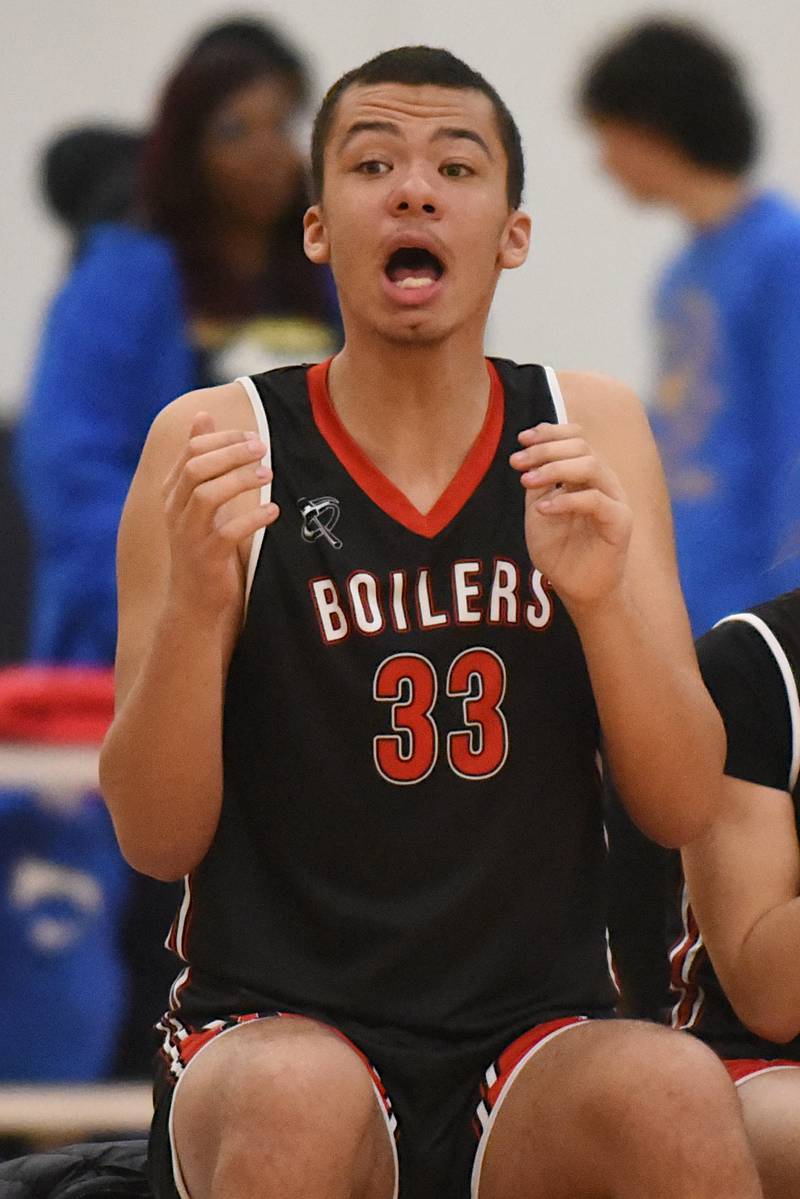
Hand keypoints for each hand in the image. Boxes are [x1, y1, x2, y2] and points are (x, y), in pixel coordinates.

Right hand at [162, 413, 278, 621]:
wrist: (195, 600)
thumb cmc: (203, 542)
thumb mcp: (200, 498)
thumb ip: (201, 460)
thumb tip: (202, 415)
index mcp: (173, 492)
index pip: (191, 452)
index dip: (223, 439)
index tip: (252, 437)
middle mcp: (175, 511)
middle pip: (196, 468)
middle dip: (232, 453)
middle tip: (262, 448)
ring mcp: (189, 535)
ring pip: (206, 495)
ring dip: (240, 480)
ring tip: (268, 474)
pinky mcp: (206, 558)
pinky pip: (228, 532)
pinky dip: (253, 519)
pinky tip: (273, 513)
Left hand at [510, 422, 632, 610]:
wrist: (575, 587)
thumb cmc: (558, 549)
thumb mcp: (538, 508)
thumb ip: (538, 481)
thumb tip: (528, 452)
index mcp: (586, 474)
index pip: (576, 437)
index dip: (550, 432)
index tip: (521, 439)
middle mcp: (603, 481)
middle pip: (581, 446)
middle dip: (544, 449)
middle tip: (516, 462)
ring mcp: (614, 499)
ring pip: (590, 465)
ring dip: (553, 469)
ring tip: (526, 482)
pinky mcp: (619, 521)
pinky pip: (595, 500)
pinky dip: (565, 500)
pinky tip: (542, 509)